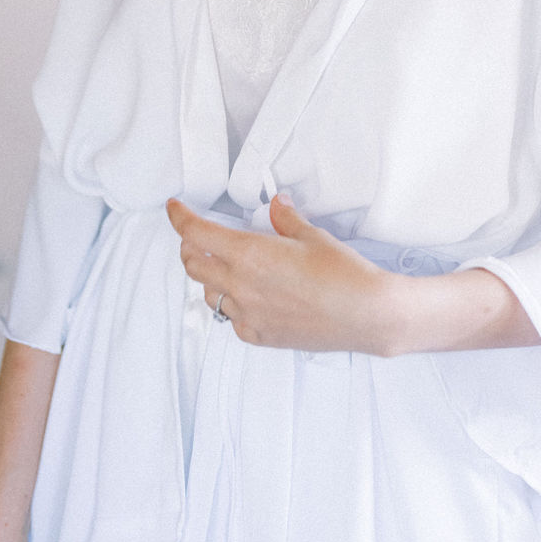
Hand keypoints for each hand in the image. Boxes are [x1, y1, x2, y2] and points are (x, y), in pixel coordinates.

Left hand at [166, 196, 399, 354]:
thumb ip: (286, 220)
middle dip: (190, 247)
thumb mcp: (313, 236)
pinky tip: (250, 297)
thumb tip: (277, 206)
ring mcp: (248, 315)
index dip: (180, 219)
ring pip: (209, 294)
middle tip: (198, 237)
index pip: (196, 234)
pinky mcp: (259, 335)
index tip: (175, 209)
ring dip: (210, 277)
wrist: (365, 313)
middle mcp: (241, 286)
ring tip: (225, 267)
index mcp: (249, 254)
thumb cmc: (343, 274)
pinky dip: (233, 304)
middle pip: (194, 265)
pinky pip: (232, 318)